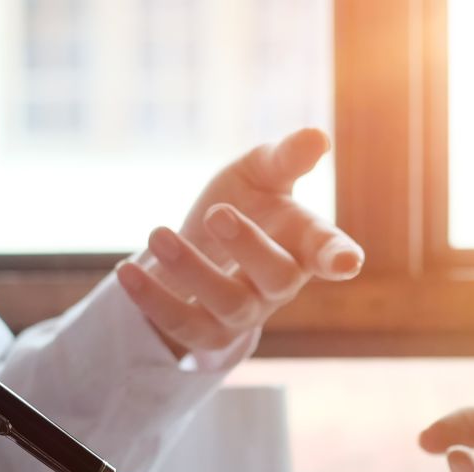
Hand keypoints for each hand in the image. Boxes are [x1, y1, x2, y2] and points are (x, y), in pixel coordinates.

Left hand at [114, 127, 364, 355]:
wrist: (199, 245)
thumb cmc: (244, 202)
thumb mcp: (260, 173)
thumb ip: (286, 158)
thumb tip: (317, 137)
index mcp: (303, 244)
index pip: (328, 251)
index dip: (339, 257)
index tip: (346, 263)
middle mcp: (280, 284)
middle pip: (278, 277)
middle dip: (249, 247)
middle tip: (217, 213)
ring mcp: (245, 312)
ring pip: (229, 303)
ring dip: (192, 270)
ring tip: (157, 233)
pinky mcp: (206, 332)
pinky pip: (183, 326)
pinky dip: (153, 300)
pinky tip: (127, 270)